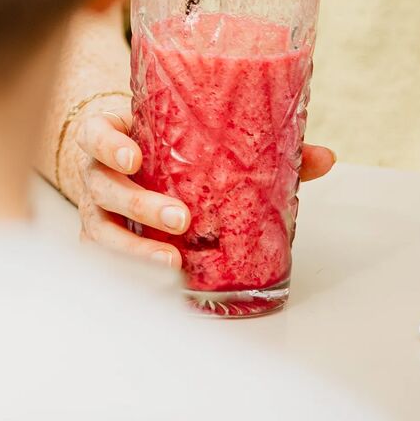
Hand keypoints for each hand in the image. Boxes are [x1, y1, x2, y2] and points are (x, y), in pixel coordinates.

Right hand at [55, 93, 335, 269]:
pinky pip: (104, 262)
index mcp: (116, 137)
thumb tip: (323, 158)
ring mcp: (96, 211)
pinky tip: (159, 286)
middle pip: (104, 186)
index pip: (97, 134)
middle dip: (140, 204)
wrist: (128, 166)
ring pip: (101, 230)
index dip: (109, 145)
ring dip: (134, 250)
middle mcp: (99, 174)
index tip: (133, 158)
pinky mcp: (100, 243)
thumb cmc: (167, 152)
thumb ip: (257, 145)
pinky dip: (128, 274)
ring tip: (172, 263)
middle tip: (180, 219)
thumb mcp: (197, 139)